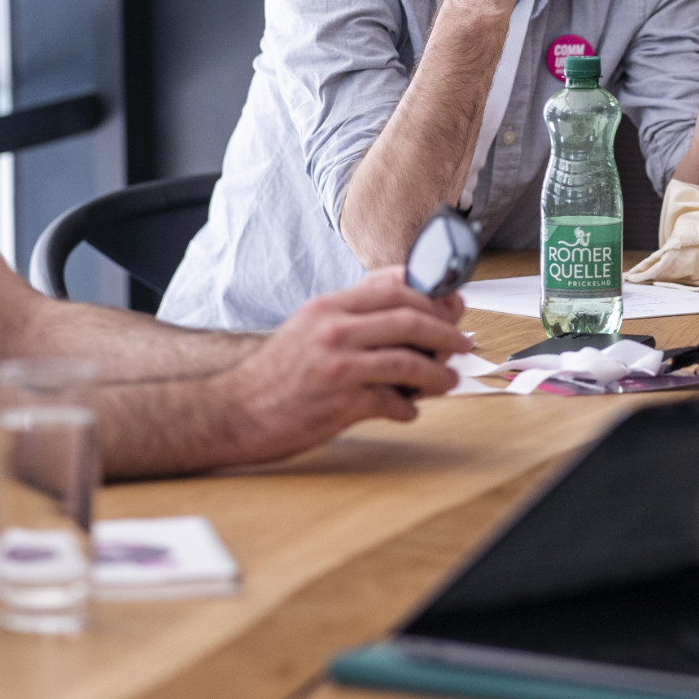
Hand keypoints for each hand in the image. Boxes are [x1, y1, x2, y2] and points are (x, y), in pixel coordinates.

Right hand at [217, 267, 470, 463]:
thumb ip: (353, 309)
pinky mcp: (340, 404)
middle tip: (462, 343)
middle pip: (410, 319)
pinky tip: (408, 410)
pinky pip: (392, 402)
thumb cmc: (276, 373)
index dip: (432, 296)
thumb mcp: (309, 325)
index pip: (394, 287)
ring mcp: (337, 367)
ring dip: (438, 372)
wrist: (235, 412)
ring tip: (448, 380)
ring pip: (409, 361)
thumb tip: (404, 291)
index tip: (452, 307)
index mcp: (328, 307)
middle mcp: (333, 330)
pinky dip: (408, 408)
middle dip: (446, 332)